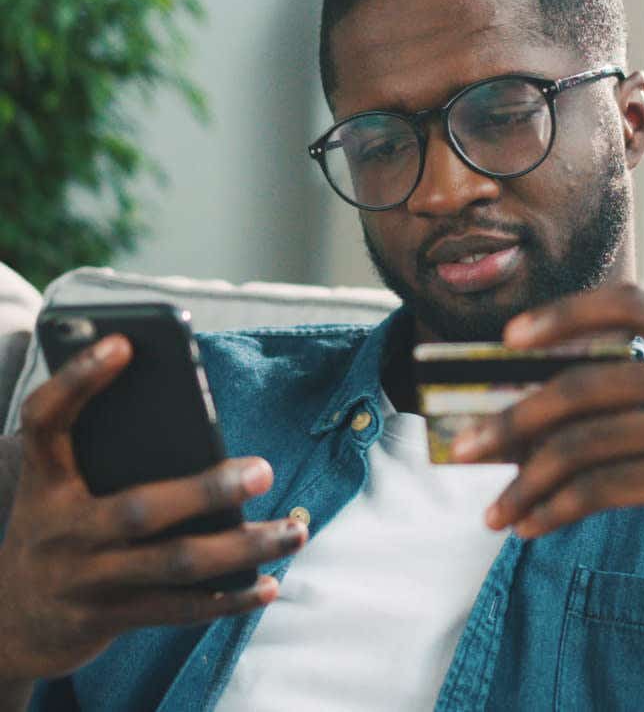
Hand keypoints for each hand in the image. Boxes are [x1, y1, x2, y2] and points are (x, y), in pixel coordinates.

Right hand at [0, 335, 306, 684]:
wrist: (10, 623)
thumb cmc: (57, 529)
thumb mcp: (60, 488)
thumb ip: (106, 455)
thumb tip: (196, 426)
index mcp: (46, 480)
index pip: (47, 421)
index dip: (78, 380)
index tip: (124, 342)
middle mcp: (62, 530)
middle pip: (140, 508)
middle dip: (208, 491)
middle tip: (264, 470)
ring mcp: (85, 579)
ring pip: (175, 564)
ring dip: (243, 547)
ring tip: (294, 531)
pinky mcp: (108, 619)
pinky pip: (178, 608)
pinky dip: (229, 598)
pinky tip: (270, 585)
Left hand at [452, 282, 643, 591]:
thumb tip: (536, 413)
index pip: (629, 301)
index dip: (564, 313)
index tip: (510, 336)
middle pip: (581, 383)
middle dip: (512, 418)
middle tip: (467, 445)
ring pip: (581, 441)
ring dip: (525, 480)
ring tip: (495, 511)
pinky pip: (599, 488)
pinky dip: (554, 509)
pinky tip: (530, 526)